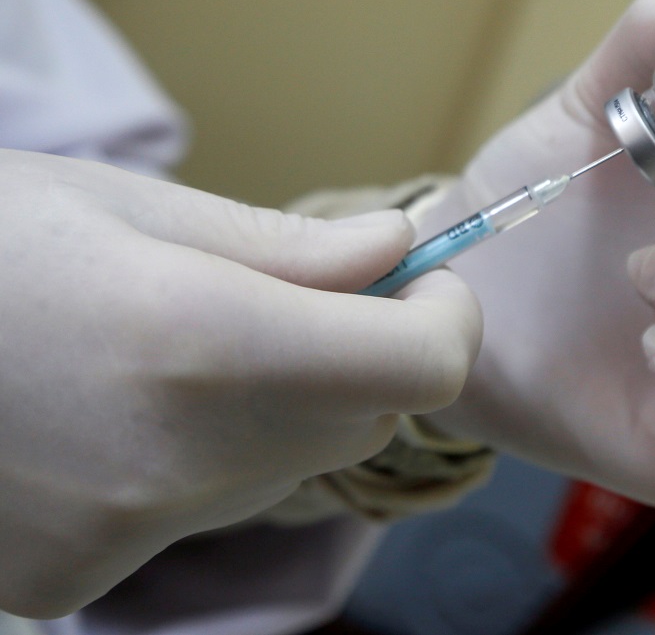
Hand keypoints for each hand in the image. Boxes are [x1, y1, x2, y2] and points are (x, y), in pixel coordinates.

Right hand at [0, 150, 481, 616]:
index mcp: (200, 342)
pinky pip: (209, 510)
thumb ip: (288, 247)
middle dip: (359, 356)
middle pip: (361, 419)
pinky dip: (206, 459)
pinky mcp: (78, 578)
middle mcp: (178, 459)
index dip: (446, 320)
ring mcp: (126, 536)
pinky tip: (125, 413)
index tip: (424, 286)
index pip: (420, 368)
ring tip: (180, 350)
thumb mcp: (133, 206)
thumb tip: (399, 257)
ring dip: (280, 407)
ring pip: (290, 467)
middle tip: (294, 298)